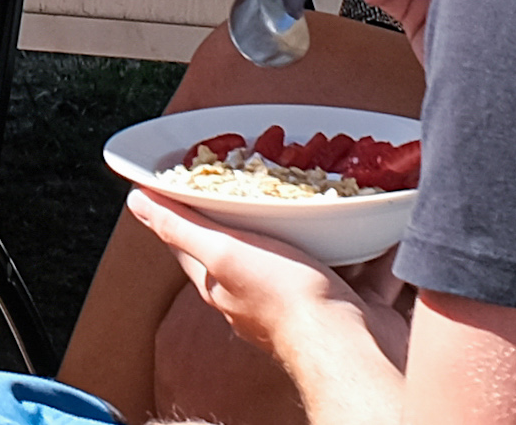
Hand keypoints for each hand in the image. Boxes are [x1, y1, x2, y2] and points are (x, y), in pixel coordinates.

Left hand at [127, 187, 413, 424]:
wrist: (347, 342)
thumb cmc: (283, 299)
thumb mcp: (222, 251)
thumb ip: (180, 228)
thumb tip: (137, 204)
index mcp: (220, 282)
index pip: (192, 241)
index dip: (189, 208)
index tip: (198, 177)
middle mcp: (257, 295)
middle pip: (252, 245)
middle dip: (264, 212)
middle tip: (276, 173)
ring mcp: (303, 303)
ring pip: (309, 255)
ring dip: (320, 229)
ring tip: (330, 190)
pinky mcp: (346, 306)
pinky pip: (358, 270)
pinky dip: (368, 249)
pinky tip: (378, 225)